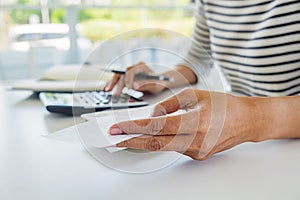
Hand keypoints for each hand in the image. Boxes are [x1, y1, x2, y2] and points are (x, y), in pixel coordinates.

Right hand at [104, 62, 164, 94]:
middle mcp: (134, 67)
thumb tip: (135, 86)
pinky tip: (107, 89)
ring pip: (118, 75)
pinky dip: (113, 84)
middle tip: (116, 94)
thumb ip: (146, 85)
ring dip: (112, 83)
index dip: (129, 80)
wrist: (160, 83)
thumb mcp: (155, 85)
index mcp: (141, 66)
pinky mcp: (127, 77)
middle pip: (123, 73)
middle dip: (118, 84)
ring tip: (107, 90)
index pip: (132, 71)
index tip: (129, 88)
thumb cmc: (158, 84)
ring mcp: (130, 71)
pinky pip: (118, 79)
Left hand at [109, 89, 260, 159]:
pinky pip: (174, 147)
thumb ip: (171, 104)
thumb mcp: (196, 95)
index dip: (136, 127)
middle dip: (131, 141)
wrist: (246, 121)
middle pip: (156, 143)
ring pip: (163, 147)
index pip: (159, 126)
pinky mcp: (197, 156)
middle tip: (114, 138)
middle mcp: (197, 140)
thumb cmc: (224, 105)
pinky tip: (150, 136)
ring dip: (142, 142)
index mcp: (197, 121)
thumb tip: (152, 114)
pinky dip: (160, 142)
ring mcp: (197, 151)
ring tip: (126, 137)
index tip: (119, 127)